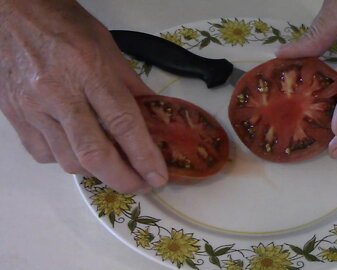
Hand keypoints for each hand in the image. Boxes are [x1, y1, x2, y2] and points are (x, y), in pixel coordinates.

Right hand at [0, 0, 167, 192]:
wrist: (12, 12)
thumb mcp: (109, 49)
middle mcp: (58, 92)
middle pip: (94, 154)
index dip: (144, 156)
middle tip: (141, 185)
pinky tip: (77, 149)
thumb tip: (154, 118)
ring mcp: (31, 107)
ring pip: (68, 161)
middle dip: (123, 179)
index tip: (158, 176)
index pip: (123, 123)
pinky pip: (43, 155)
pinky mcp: (14, 116)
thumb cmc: (65, 25)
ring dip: (97, 171)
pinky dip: (66, 160)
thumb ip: (132, 86)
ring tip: (114, 165)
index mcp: (89, 70)